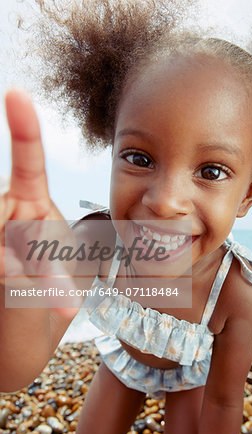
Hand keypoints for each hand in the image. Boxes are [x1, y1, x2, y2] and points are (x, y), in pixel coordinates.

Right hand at [0, 90, 78, 315]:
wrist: (18, 326)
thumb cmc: (42, 294)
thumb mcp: (53, 275)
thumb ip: (42, 275)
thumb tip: (11, 271)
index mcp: (32, 202)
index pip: (28, 161)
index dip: (24, 129)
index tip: (17, 94)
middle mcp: (5, 206)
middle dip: (11, 239)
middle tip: (19, 274)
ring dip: (5, 262)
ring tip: (15, 280)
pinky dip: (3, 268)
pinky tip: (10, 278)